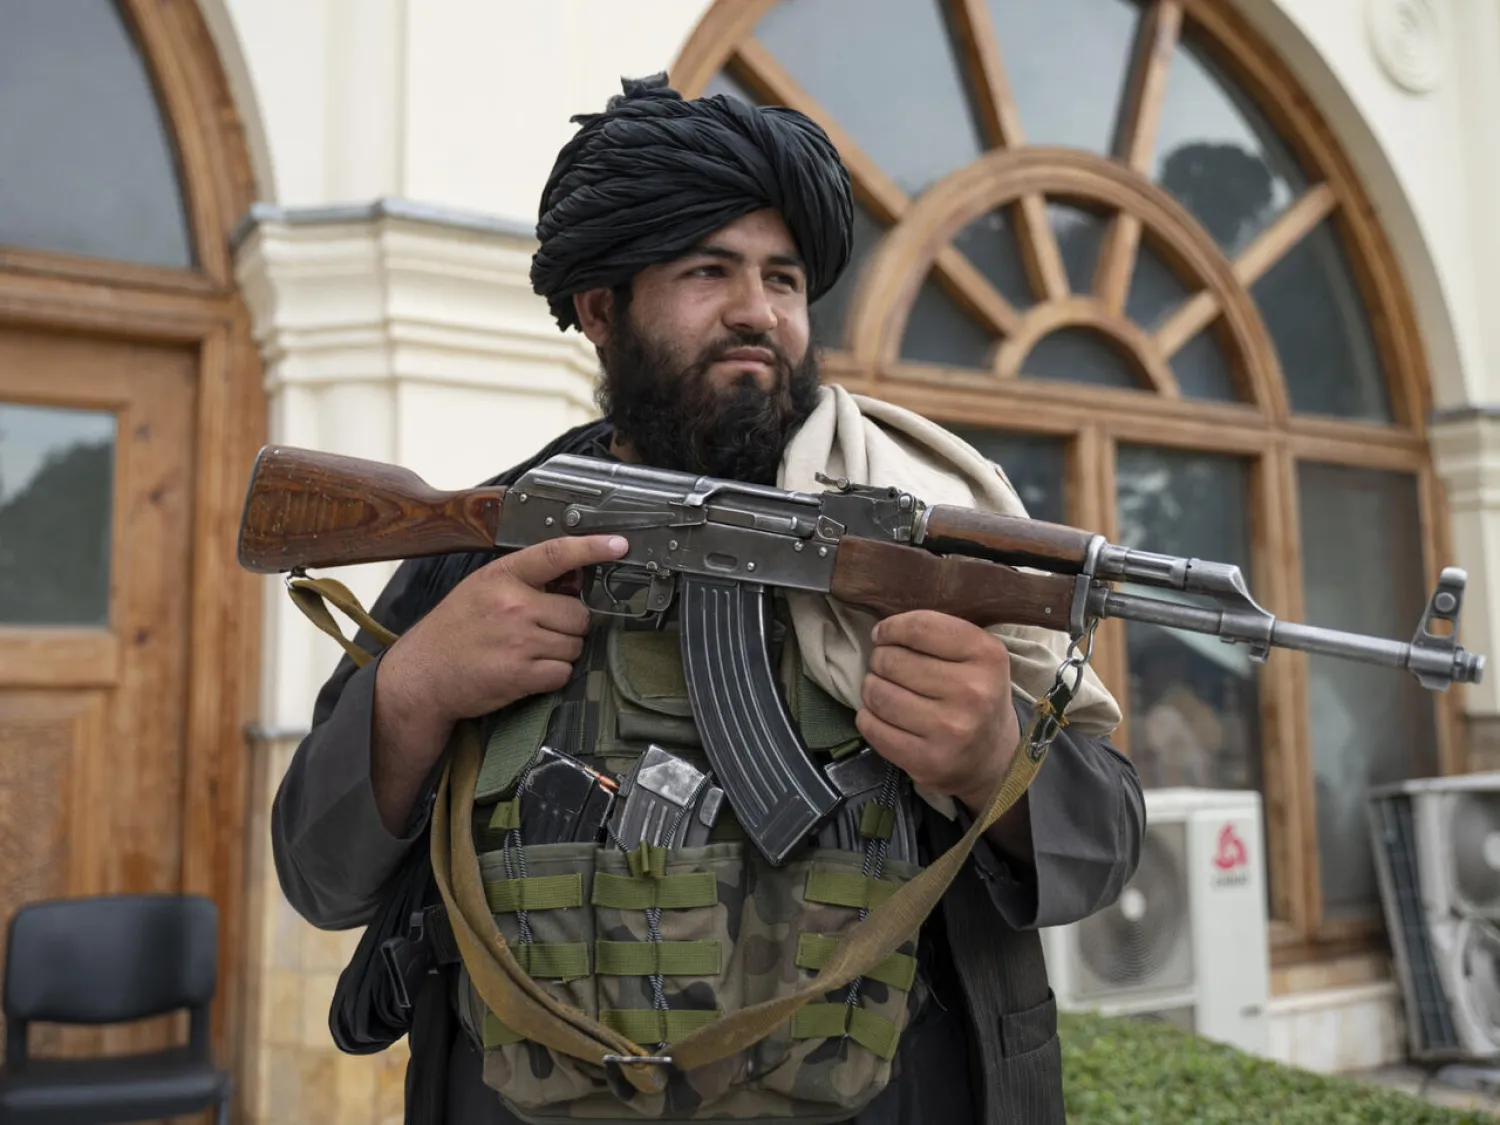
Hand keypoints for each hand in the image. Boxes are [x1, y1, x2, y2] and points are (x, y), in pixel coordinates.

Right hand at [379, 533, 628, 724]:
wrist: (421, 677)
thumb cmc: (453, 633)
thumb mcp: (481, 590)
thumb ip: (524, 582)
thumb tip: (574, 579)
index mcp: (502, 577)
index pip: (556, 554)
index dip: (591, 548)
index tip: (618, 545)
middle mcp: (513, 605)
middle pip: (579, 614)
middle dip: (569, 626)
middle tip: (542, 632)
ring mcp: (519, 641)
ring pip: (575, 645)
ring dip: (561, 652)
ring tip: (528, 653)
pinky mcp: (522, 674)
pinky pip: (563, 673)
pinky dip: (552, 676)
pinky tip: (528, 672)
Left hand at [855, 610, 1021, 811]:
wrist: (992, 756)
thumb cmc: (975, 693)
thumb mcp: (976, 653)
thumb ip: (938, 632)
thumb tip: (882, 630)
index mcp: (987, 656)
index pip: (920, 627)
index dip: (891, 628)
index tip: (884, 635)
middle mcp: (973, 693)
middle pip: (892, 660)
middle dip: (880, 660)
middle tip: (887, 667)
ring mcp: (951, 730)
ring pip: (878, 693)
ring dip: (871, 688)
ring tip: (883, 690)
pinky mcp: (928, 761)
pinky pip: (872, 727)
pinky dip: (868, 717)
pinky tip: (882, 716)